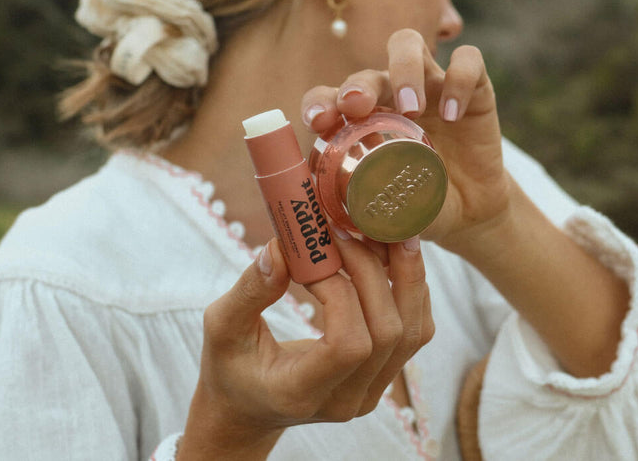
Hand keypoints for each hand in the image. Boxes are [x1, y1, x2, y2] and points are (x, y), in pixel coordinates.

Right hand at [179, 234, 432, 459]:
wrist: (250, 406)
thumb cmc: (230, 366)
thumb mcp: (222, 327)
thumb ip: (250, 291)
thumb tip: (281, 247)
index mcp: (301, 392)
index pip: (347, 345)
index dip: (340, 292)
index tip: (313, 256)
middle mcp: (346, 400)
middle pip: (387, 332)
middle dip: (372, 271)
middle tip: (345, 231)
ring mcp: (371, 392)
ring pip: (413, 331)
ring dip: (405, 275)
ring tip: (381, 232)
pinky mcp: (385, 376)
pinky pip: (416, 330)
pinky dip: (411, 288)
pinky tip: (389, 257)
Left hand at [301, 29, 514, 253]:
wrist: (469, 213)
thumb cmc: (419, 207)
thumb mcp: (388, 214)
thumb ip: (364, 215)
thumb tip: (335, 226)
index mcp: (360, 121)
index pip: (329, 97)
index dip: (319, 102)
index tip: (318, 122)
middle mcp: (390, 95)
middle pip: (367, 69)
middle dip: (358, 84)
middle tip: (358, 107)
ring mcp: (430, 86)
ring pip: (408, 45)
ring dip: (403, 69)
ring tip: (410, 108)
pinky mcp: (473, 88)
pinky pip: (468, 62)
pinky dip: (460, 81)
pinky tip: (455, 115)